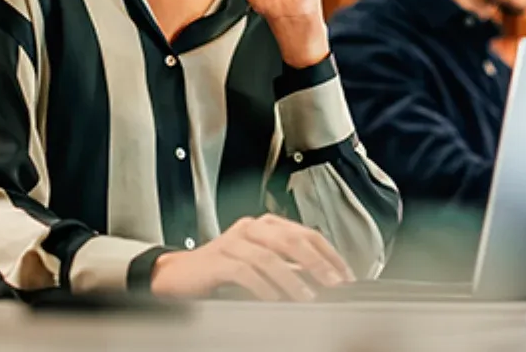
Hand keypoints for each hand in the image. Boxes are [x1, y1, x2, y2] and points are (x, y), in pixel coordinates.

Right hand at [150, 214, 354, 301]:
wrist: (179, 275)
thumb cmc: (222, 271)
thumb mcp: (260, 265)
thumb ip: (289, 267)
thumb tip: (323, 280)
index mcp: (266, 225)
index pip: (306, 233)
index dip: (328, 253)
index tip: (345, 275)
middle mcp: (251, 228)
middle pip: (291, 240)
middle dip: (317, 263)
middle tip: (333, 283)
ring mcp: (233, 242)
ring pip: (269, 257)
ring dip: (293, 279)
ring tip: (308, 297)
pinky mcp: (217, 260)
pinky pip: (244, 272)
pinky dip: (263, 287)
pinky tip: (274, 299)